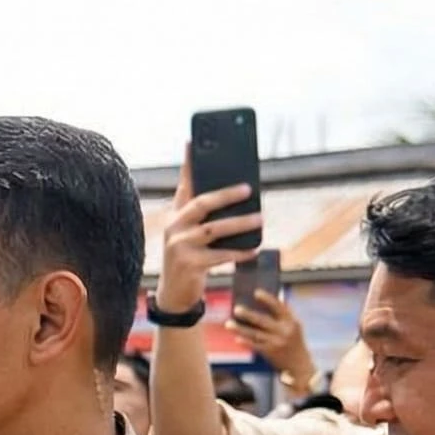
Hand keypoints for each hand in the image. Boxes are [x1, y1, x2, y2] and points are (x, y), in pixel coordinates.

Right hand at [156, 150, 258, 314]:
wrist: (175, 293)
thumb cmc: (190, 258)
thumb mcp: (192, 233)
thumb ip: (206, 215)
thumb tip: (238, 193)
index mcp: (176, 215)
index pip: (183, 184)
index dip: (187, 163)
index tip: (192, 141)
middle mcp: (174, 227)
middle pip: (201, 204)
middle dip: (225, 194)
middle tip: (248, 189)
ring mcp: (179, 246)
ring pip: (213, 229)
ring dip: (240, 223)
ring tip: (260, 219)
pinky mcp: (189, 265)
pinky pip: (219, 255)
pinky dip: (239, 252)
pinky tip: (254, 249)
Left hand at [231, 290, 313, 386]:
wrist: (299, 365)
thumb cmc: (294, 342)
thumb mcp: (294, 327)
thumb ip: (283, 316)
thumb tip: (269, 300)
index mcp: (292, 322)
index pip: (279, 307)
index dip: (268, 299)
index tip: (256, 292)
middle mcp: (285, 331)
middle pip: (263, 320)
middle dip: (249, 315)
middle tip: (236, 309)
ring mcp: (277, 342)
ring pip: (256, 334)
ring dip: (241, 329)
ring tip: (228, 324)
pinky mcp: (270, 353)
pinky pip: (255, 346)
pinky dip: (246, 342)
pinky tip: (237, 338)